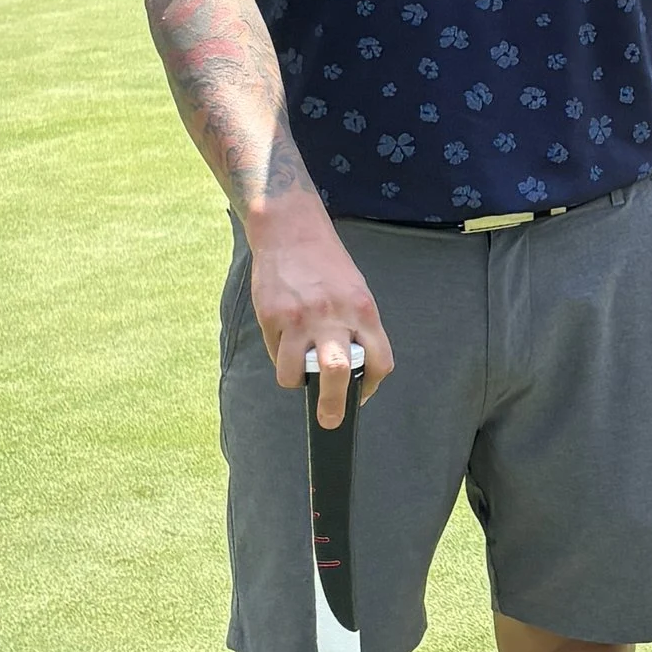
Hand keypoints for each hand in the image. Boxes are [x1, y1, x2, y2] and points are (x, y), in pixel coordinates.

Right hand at [248, 198, 392, 421]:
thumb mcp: (356, 292)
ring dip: (296, 381)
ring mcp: (300, 318)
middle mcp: (334, 316)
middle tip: (330, 422)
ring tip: (298, 373)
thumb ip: (357, 328)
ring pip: (295, 373)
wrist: (291, 229)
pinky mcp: (272, 317)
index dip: (372, 385)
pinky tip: (283, 340)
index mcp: (363, 310)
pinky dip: (279, 357)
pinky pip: (275, 353)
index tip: (362, 394)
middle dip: (334, 406)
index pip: (379, 361)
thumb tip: (355, 370)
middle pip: (339, 374)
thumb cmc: (328, 264)